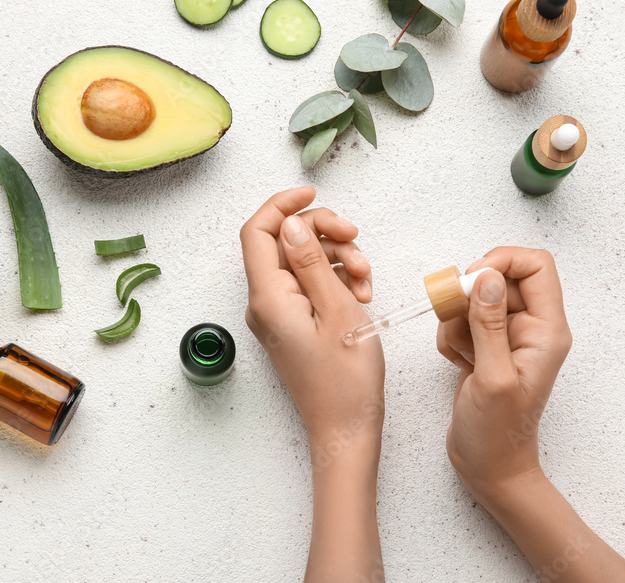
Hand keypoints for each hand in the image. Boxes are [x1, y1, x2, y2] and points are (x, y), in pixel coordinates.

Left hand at [240, 186, 383, 445]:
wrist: (346, 430)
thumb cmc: (345, 380)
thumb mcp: (337, 308)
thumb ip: (311, 261)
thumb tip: (291, 224)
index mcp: (268, 297)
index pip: (258, 231)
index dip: (283, 205)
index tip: (314, 194)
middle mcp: (264, 303)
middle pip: (284, 242)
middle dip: (323, 232)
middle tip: (356, 239)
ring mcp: (278, 315)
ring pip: (302, 262)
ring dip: (338, 258)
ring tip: (367, 280)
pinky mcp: (292, 324)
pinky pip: (309, 286)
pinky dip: (337, 281)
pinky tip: (361, 294)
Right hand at [438, 247, 624, 581]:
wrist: (489, 466)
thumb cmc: (497, 433)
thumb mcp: (493, 377)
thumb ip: (489, 325)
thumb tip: (488, 277)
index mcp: (547, 330)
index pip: (536, 265)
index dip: (503, 261)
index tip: (472, 280)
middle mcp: (531, 327)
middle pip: (500, 277)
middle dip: (469, 295)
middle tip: (454, 319)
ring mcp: (508, 335)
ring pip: (475, 297)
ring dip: (456, 318)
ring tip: (461, 353)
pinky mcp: (486, 345)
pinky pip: (462, 318)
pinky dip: (452, 334)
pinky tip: (458, 362)